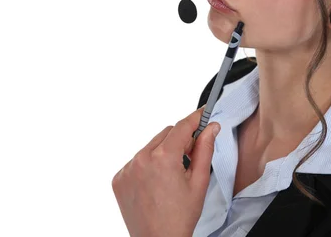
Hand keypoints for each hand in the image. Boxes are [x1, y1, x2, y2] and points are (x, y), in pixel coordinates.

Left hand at [112, 106, 220, 236]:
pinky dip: (148, 165)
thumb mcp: (199, 181)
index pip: (182, 126)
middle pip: (166, 133)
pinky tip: (156, 182)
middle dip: (180, 140)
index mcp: (163, 158)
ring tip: (171, 176)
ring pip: (151, 146)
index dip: (196, 118)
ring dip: (163, 152)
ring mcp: (128, 168)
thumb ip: (204, 149)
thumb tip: (211, 128)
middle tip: (189, 158)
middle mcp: (142, 159)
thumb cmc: (179, 217)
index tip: (204, 114)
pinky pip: (137, 160)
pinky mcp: (119, 178)